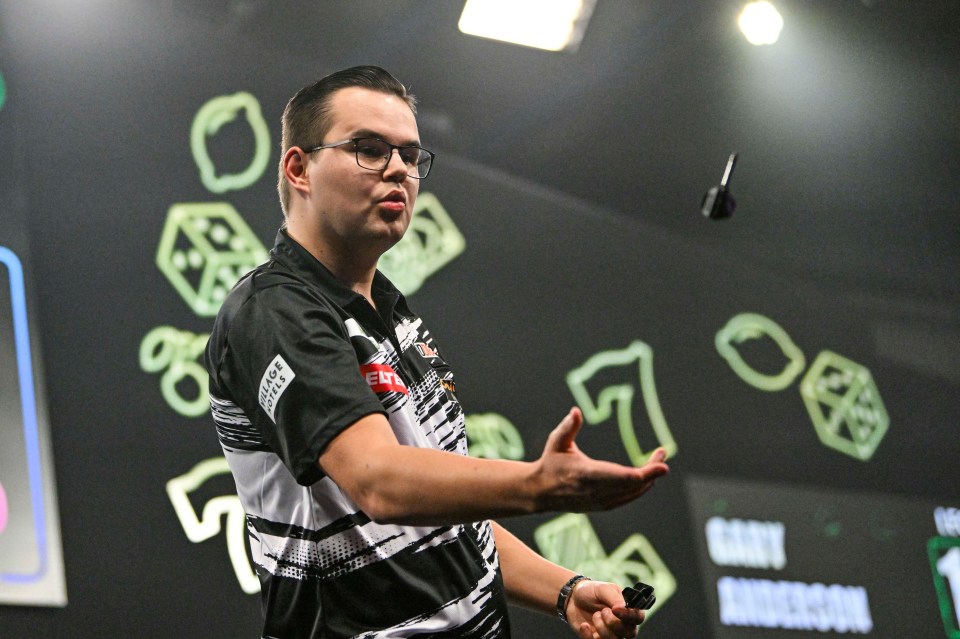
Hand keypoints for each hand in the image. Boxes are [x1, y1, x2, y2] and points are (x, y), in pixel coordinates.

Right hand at [534, 407, 668, 512]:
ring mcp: (600, 502)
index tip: (663, 465)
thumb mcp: (556, 442)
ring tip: (657, 463)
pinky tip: (647, 478)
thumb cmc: (550, 463)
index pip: (624, 478)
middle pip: (634, 485)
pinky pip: (627, 498)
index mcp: (587, 475)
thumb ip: (568, 427)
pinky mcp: (601, 506)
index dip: (647, 473)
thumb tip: (576, 411)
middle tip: (661, 454)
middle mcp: (596, 492)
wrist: (539, 492)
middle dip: (652, 471)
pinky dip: (639, 489)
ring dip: (649, 480)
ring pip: (633, 494)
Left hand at [566, 580, 642, 638]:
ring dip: (602, 628)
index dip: (630, 616)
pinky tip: (584, 626)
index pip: (638, 617)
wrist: (572, 598)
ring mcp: (610, 633)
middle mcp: (622, 623)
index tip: (615, 609)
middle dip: (614, 623)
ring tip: (595, 615)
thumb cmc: (591, 591)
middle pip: (629, 633)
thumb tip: (623, 608)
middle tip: (602, 611)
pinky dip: (589, 636)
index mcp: (627, 609)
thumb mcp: (602, 589)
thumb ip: (614, 598)